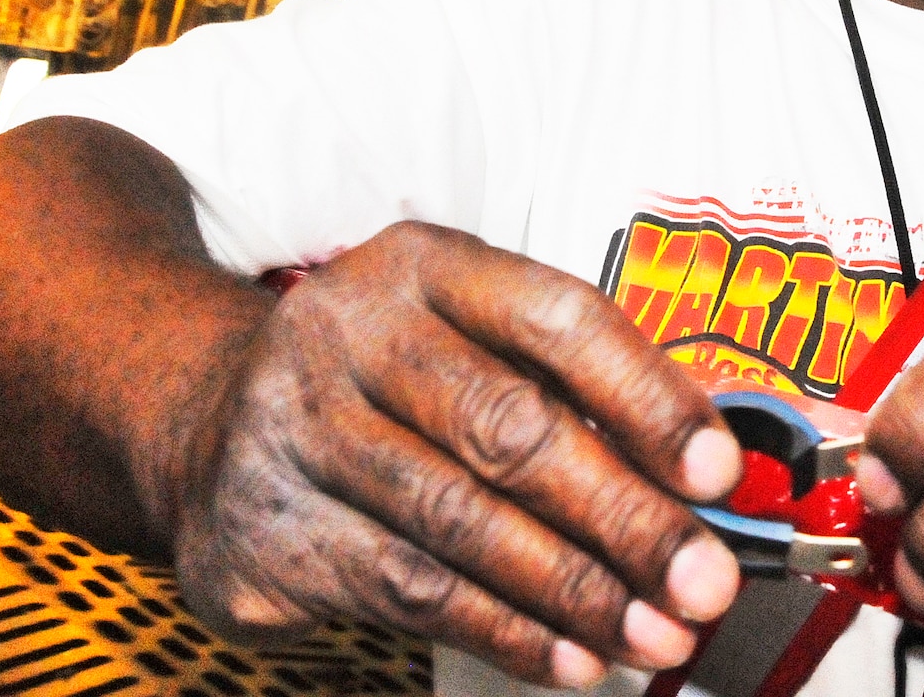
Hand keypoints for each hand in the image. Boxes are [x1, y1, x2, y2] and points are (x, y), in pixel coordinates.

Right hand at [169, 220, 744, 686]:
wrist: (205, 422)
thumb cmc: (384, 380)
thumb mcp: (467, 337)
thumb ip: (576, 386)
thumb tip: (706, 469)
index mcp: (422, 265)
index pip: (555, 317)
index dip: (645, 396)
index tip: (717, 471)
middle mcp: (349, 333)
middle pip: (507, 429)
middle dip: (624, 517)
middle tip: (703, 580)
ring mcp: (295, 429)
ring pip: (460, 523)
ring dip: (574, 592)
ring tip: (653, 634)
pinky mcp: (269, 528)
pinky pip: (409, 590)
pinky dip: (504, 631)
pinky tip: (570, 657)